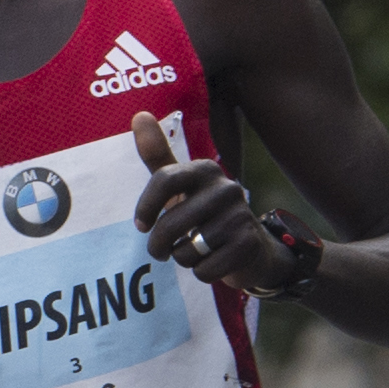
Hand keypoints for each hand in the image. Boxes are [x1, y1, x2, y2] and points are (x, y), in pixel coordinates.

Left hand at [131, 112, 290, 293]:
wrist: (249, 247)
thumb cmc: (204, 213)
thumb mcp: (180, 184)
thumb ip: (158, 155)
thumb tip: (139, 114)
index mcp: (205, 170)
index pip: (164, 180)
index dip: (146, 207)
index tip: (141, 225)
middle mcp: (225, 188)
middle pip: (169, 224)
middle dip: (158, 246)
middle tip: (161, 250)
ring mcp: (240, 215)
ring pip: (186, 251)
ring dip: (183, 259)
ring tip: (195, 250)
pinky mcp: (248, 243)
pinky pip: (204, 269)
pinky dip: (202, 272)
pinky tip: (213, 261)